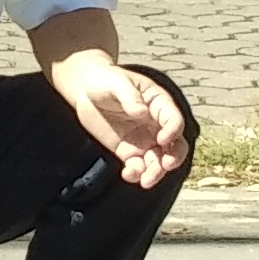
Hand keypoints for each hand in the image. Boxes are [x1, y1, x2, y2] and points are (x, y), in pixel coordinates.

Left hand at [49, 52, 190, 187]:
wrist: (84, 87)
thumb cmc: (104, 78)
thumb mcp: (116, 81)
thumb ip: (129, 96)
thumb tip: (142, 113)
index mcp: (158, 104)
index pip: (174, 120)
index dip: (173, 131)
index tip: (162, 139)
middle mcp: (155, 124)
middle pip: (174, 145)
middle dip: (173, 157)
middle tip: (165, 165)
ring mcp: (143, 139)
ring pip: (158, 161)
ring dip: (156, 172)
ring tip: (145, 181)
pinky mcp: (128, 151)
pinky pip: (138, 166)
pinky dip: (136, 174)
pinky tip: (128, 174)